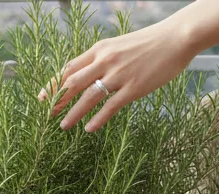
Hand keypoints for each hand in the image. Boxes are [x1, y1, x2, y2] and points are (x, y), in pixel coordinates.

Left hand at [39, 21, 197, 131]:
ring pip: (88, 96)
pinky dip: (98, 119)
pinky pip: (111, 106)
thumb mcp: (120, 45)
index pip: (70, 67)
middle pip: (74, 82)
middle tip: (46, 115)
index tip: (42, 97)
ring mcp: (119, 75)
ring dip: (73, 112)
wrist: (175, 38)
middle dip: (58, 100)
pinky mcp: (134, 88)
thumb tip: (91, 72)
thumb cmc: (150, 42)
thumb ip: (104, 58)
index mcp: (100, 49)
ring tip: (63, 126)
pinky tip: (89, 129)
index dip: (54, 84)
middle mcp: (105, 61)